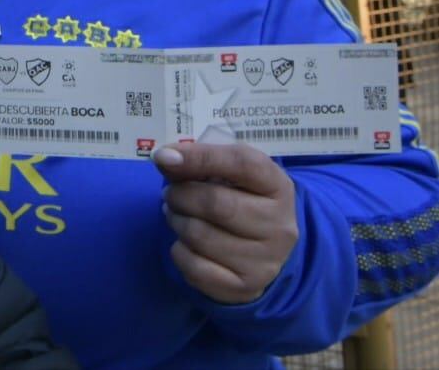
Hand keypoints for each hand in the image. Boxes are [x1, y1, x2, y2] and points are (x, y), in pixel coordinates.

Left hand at [155, 141, 298, 303]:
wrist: (263, 252)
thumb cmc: (239, 202)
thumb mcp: (228, 175)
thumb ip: (198, 162)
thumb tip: (164, 158)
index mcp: (278, 187)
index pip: (243, 164)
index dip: (200, 157)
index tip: (164, 157)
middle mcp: (280, 225)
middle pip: (216, 203)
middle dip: (180, 195)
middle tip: (170, 194)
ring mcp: (266, 260)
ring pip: (200, 235)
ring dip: (176, 221)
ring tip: (177, 215)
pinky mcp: (246, 287)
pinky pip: (194, 267)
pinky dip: (179, 251)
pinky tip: (186, 244)